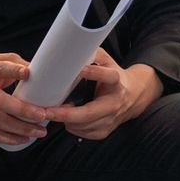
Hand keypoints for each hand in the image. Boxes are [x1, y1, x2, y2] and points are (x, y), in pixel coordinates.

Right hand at [0, 52, 53, 146]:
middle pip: (1, 103)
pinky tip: (24, 139)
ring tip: (40, 131)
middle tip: (43, 114)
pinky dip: (10, 138)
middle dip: (24, 111)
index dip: (13, 71)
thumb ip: (15, 63)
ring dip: (21, 129)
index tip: (28, 73)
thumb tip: (40, 70)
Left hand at [40, 48, 163, 140]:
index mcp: (117, 82)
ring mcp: (111, 120)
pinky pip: (84, 133)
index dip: (95, 73)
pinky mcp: (106, 131)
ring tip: (55, 111)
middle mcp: (115, 103)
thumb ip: (93, 55)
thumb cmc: (115, 78)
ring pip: (83, 125)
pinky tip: (67, 118)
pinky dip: (72, 127)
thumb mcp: (107, 62)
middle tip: (46, 110)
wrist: (133, 97)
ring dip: (66, 120)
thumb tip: (71, 46)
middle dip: (65, 113)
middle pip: (89, 113)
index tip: (80, 69)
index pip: (108, 76)